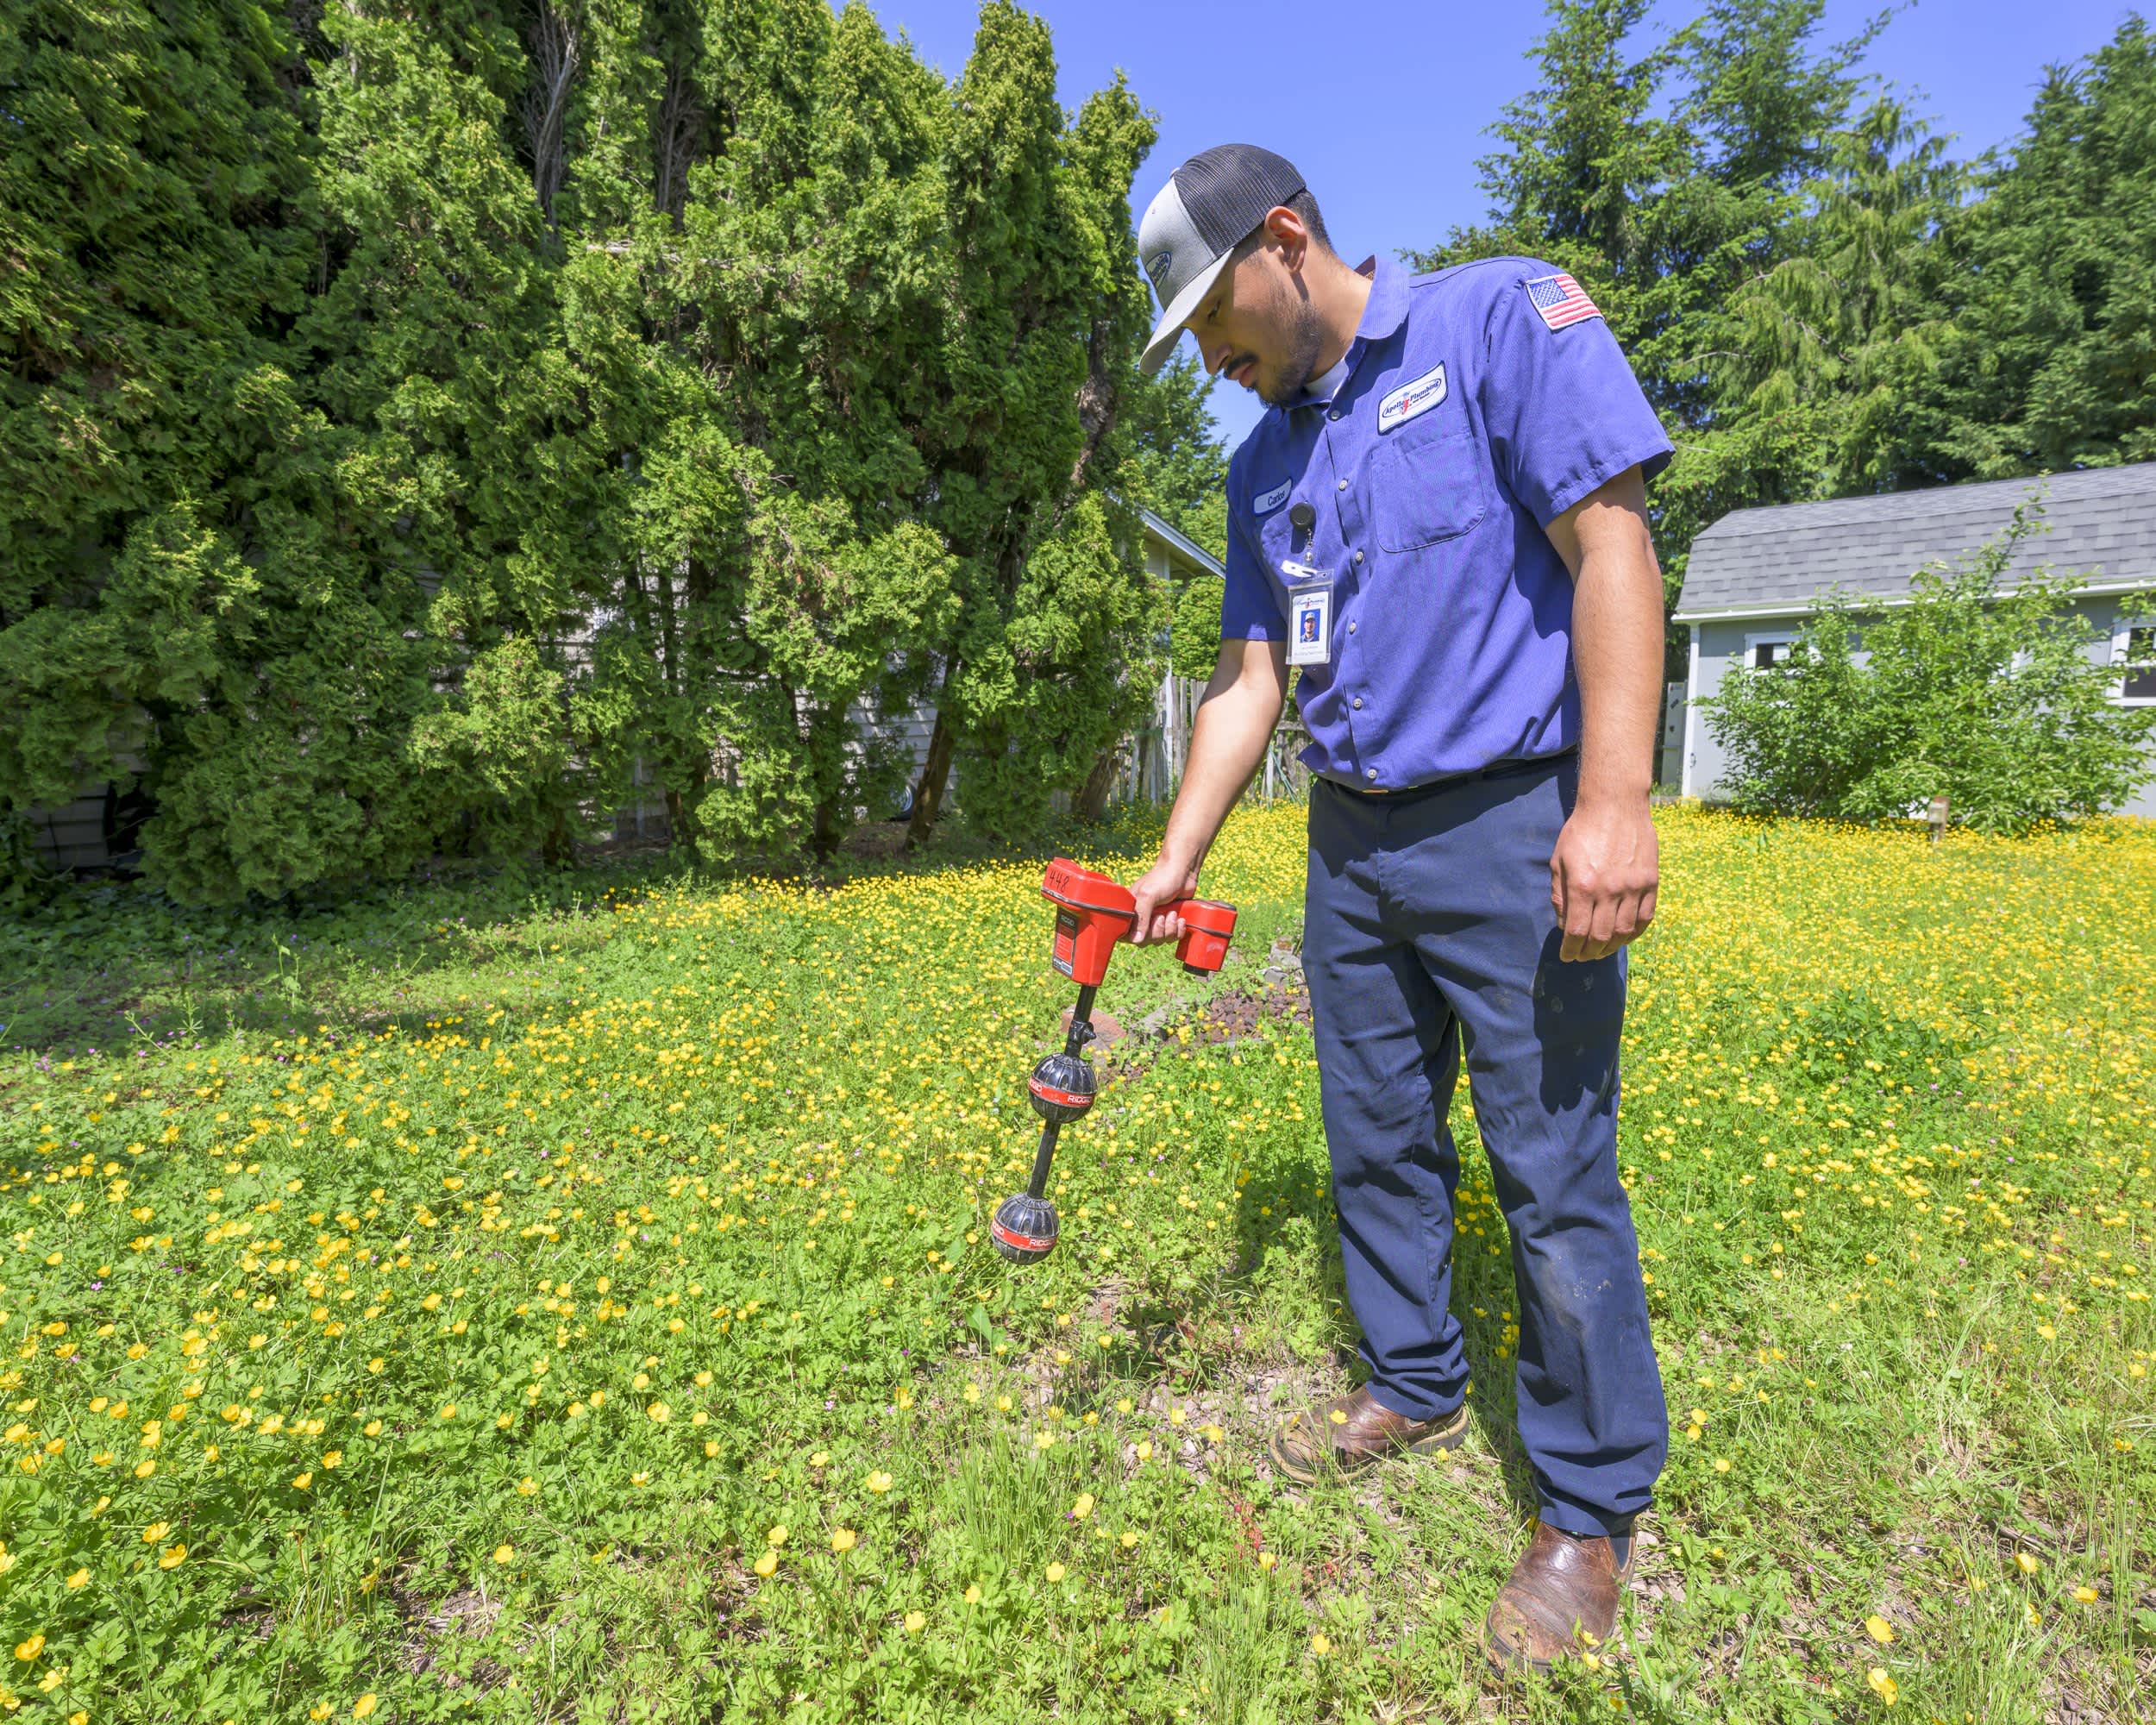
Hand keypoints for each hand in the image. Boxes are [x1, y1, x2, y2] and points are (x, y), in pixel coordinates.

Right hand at [1127, 854, 1200, 945]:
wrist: (1184, 872)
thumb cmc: (1162, 878)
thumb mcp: (1148, 895)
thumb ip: (1141, 917)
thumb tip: (1136, 939)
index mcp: (1131, 911)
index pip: (1128, 935)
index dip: (1139, 935)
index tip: (1149, 923)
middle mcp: (1142, 918)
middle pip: (1146, 940)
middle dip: (1158, 931)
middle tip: (1163, 915)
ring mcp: (1157, 921)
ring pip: (1160, 940)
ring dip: (1170, 929)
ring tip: (1173, 913)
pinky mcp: (1170, 922)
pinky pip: (1172, 937)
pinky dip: (1179, 931)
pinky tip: (1181, 919)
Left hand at [1549, 799, 1657, 961]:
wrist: (1615, 805)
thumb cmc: (1582, 831)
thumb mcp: (1559, 861)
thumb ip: (1560, 895)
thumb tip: (1565, 925)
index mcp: (1583, 885)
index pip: (1577, 931)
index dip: (1571, 949)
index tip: (1567, 956)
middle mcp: (1610, 890)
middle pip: (1601, 937)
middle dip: (1589, 953)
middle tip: (1583, 956)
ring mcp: (1634, 887)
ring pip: (1625, 932)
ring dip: (1611, 947)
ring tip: (1601, 950)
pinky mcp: (1651, 882)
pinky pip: (1645, 918)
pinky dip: (1634, 934)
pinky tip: (1624, 937)